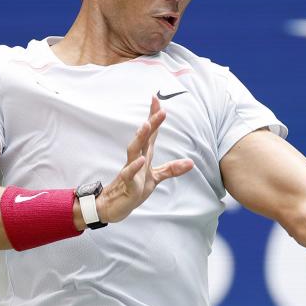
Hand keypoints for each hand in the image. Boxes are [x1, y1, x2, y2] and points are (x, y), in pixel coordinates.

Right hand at [97, 96, 194, 223]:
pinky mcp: (127, 184)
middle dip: (151, 122)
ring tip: (146, 125)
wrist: (115, 206)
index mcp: (145, 155)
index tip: (156, 99)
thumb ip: (171, 169)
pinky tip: (141, 160)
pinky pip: (129, 173)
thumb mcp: (156, 178)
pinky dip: (134, 166)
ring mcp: (130, 170)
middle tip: (160, 108)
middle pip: (144, 138)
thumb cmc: (133, 189)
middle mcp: (137, 159)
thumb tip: (191, 163)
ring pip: (134, 150)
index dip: (153, 117)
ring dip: (140, 138)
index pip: (150, 133)